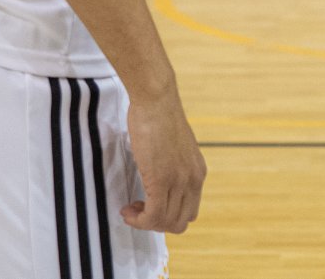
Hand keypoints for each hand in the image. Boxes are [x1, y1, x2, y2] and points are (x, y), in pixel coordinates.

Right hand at [120, 89, 206, 233]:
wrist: (156, 100)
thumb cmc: (159, 119)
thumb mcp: (174, 149)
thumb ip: (174, 167)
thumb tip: (161, 183)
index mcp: (198, 173)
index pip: (189, 212)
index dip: (167, 216)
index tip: (147, 205)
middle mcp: (194, 179)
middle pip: (180, 222)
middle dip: (156, 223)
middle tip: (137, 209)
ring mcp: (179, 180)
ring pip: (166, 222)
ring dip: (144, 222)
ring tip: (130, 209)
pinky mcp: (162, 179)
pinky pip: (154, 215)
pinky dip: (139, 220)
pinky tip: (127, 209)